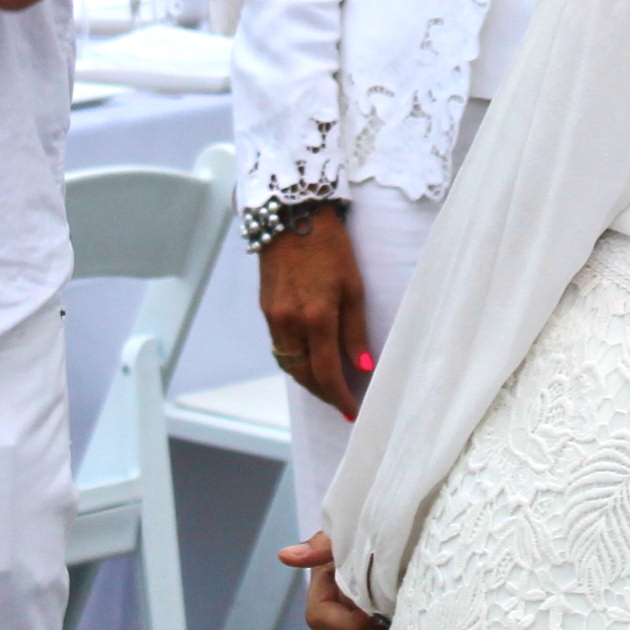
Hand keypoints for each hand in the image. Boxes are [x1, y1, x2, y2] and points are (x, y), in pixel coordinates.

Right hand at [260, 207, 371, 421]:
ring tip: (329, 386)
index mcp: (317, 317)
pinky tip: (309, 360)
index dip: (340, 397)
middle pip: (305, 375)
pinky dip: (295, 361)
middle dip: (324, 394)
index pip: (327, 373)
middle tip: (343, 403)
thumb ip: (356, 331)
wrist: (292, 217)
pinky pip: (280, 348)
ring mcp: (275, 317)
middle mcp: (291, 323)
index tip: (352, 411)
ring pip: (289, 365)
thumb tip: (363, 367)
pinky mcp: (266, 310)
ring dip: (308, 380)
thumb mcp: (354, 287)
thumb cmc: (331, 248)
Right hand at [280, 533, 387, 629]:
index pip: (318, 620)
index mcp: (323, 591)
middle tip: (388, 628)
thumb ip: (321, 547)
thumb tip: (285, 555)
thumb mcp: (351, 539)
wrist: (408, 558)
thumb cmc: (378, 545)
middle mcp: (327, 621)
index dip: (349, 623)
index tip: (374, 614)